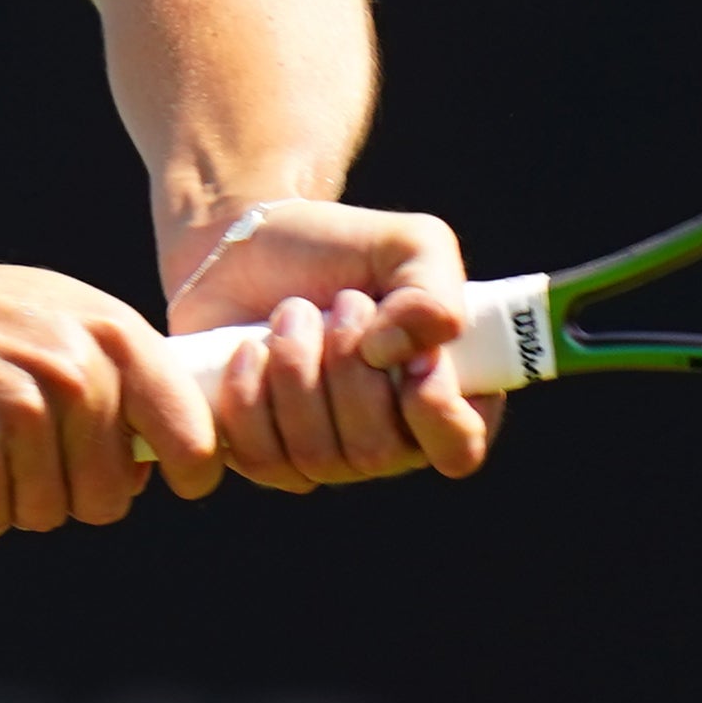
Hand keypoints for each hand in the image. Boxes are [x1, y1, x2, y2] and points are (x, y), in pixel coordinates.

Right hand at [0, 239, 226, 540]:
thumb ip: (118, 371)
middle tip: (21, 452)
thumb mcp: (55, 313)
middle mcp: (78, 373)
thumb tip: (168, 453)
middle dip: (70, 493)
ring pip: (49, 514)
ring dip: (11, 499)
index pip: (192, 434)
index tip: (176, 481)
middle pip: (110, 496)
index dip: (189, 470)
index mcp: (112, 335)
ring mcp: (24, 414)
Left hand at [154, 197, 506, 493]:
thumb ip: (435, 293)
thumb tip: (398, 353)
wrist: (242, 247)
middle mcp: (387, 439)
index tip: (416, 359)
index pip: (459, 448)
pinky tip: (249, 348)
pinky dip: (250, 392)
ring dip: (297, 368)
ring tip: (292, 311)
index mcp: (440, 397)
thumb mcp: (410, 244)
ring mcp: (324, 458)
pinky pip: (261, 457)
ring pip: (316, 456)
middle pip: (377, 452)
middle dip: (349, 366)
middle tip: (341, 301)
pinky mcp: (263, 457)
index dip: (438, 413)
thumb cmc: (338, 251)